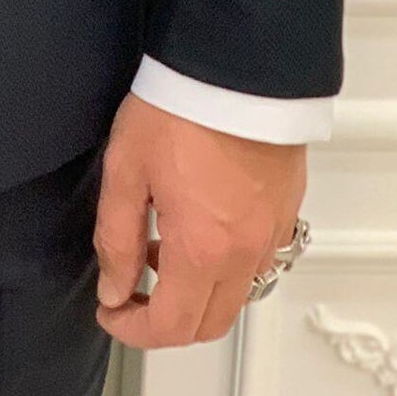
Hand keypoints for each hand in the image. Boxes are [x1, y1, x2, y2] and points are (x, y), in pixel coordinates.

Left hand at [93, 92, 306, 348]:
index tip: (110, 311)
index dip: (133, 329)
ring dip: (196, 292)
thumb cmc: (180, 108)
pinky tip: (198, 227)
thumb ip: (117, 238)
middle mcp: (245, 253)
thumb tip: (114, 288)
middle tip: (131, 289)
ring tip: (160, 247)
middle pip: (208, 323)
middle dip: (165, 321)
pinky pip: (258, 262)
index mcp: (202, 249)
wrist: (235, 66)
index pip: (170, 326)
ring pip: (237, 296)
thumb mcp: (126, 171)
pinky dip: (226, 266)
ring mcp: (272, 233)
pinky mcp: (286, 210)